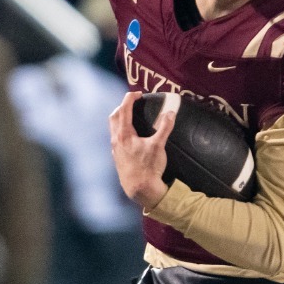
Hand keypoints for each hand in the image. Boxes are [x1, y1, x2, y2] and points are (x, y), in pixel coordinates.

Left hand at [108, 91, 172, 209]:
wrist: (139, 189)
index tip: (139, 94)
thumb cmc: (148, 168)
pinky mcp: (117, 157)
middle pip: (114, 116)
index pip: (124, 109)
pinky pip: (115, 138)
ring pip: (113, 128)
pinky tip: (130, 136)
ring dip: (120, 118)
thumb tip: (170, 113)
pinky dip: (120, 130)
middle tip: (133, 102)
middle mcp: (116, 140)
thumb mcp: (158, 146)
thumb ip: (164, 128)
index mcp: (124, 134)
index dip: (130, 98)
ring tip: (130, 116)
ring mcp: (115, 149)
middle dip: (123, 106)